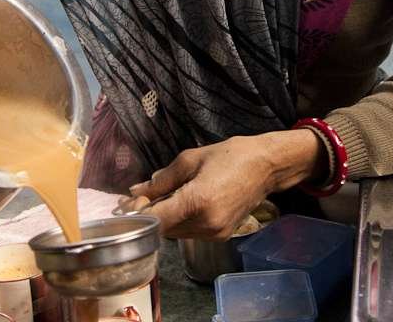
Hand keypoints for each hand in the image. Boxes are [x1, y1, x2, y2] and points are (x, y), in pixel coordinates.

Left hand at [127, 130, 325, 239]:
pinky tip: (179, 203)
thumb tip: (136, 191)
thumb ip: (161, 179)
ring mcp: (215, 233)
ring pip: (175, 232)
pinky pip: (190, 232)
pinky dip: (180, 220)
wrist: (266, 166)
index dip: (137, 214)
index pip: (155, 220)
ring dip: (164, 218)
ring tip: (159, 198)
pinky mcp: (220, 236)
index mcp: (197, 202)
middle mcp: (206, 224)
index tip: (126, 204)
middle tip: (138, 197)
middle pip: (163, 228)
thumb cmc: (230, 155)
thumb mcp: (190, 159)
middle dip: (149, 213)